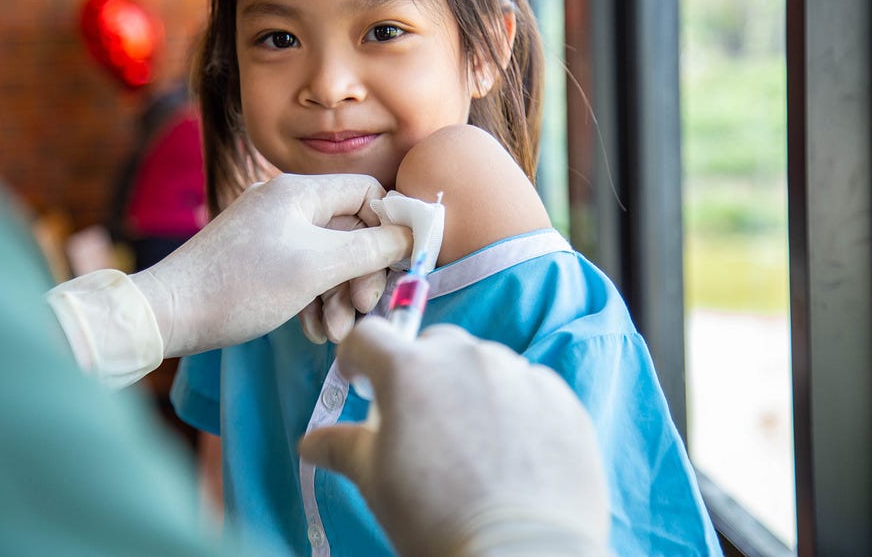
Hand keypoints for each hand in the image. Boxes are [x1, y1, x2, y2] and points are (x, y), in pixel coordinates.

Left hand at [130, 174, 411, 356]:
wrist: (170, 313)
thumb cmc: (244, 286)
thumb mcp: (317, 267)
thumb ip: (371, 248)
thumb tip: (410, 235)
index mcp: (300, 192)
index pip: (368, 192)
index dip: (391, 226)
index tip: (400, 266)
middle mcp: (287, 203)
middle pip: (351, 230)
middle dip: (362, 274)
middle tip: (364, 311)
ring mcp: (271, 231)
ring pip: (329, 257)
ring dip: (340, 295)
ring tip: (335, 333)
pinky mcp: (259, 258)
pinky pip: (304, 271)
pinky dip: (315, 298)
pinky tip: (314, 329)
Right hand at [299, 318, 609, 556]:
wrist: (519, 555)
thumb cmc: (436, 519)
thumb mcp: (375, 481)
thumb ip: (342, 447)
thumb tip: (311, 442)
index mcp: (409, 370)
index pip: (370, 336)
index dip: (357, 358)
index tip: (359, 381)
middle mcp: (466, 357)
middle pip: (431, 346)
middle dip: (418, 373)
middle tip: (418, 420)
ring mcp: (518, 374)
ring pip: (483, 364)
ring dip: (468, 388)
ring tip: (469, 441)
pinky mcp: (559, 398)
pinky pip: (528, 387)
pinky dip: (514, 406)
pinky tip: (510, 450)